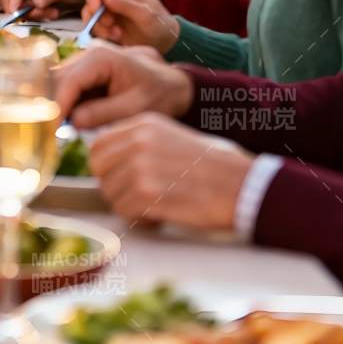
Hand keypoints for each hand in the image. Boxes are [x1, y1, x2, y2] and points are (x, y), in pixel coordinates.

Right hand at [54, 43, 193, 129]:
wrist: (173, 85)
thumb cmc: (159, 94)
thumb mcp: (135, 108)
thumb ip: (104, 114)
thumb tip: (73, 121)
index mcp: (101, 57)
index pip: (67, 81)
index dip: (56, 105)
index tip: (49, 129)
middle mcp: (89, 52)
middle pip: (57, 78)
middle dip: (53, 105)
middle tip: (51, 133)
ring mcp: (87, 59)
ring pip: (59, 82)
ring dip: (59, 104)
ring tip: (61, 129)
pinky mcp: (87, 69)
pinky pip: (69, 86)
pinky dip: (68, 103)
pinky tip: (71, 121)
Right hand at [83, 0, 180, 51]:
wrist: (162, 43)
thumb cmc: (159, 25)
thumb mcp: (146, 15)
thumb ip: (127, 5)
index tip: (96, 6)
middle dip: (96, 11)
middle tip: (109, 23)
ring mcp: (110, 6)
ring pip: (90, 10)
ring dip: (99, 24)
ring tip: (116, 34)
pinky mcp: (106, 20)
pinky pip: (93, 23)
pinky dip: (101, 32)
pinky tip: (116, 36)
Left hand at [90, 113, 253, 231]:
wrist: (243, 185)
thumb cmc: (214, 167)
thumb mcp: (173, 137)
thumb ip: (139, 143)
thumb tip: (109, 161)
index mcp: (144, 124)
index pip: (99, 145)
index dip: (106, 166)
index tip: (119, 178)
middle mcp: (139, 140)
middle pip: (99, 168)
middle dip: (113, 186)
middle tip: (136, 196)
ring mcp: (141, 165)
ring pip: (110, 193)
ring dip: (129, 205)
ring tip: (156, 206)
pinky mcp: (147, 192)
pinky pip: (124, 211)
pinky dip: (140, 219)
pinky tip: (161, 216)